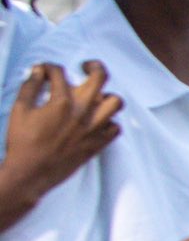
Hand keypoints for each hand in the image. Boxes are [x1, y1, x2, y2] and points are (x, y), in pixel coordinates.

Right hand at [2, 62, 121, 200]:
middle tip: (85, 67)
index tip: (46, 71)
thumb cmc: (22, 142)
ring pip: (115, 102)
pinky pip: (116, 127)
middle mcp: (83, 112)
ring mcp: (94, 128)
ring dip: (106, 95)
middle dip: (93, 66)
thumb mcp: (20, 110)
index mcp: (62, 102)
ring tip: (95, 97)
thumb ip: (30, 87)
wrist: (31, 174)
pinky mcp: (98, 144)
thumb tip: (39, 70)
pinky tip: (97, 120)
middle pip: (101, 77)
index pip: (60, 72)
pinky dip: (109, 121)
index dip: (50, 68)